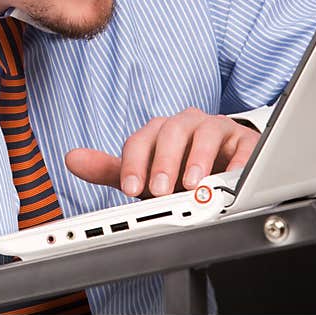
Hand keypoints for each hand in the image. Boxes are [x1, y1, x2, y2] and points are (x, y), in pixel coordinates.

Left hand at [64, 108, 260, 197]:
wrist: (223, 163)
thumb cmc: (180, 169)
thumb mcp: (145, 172)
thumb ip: (111, 169)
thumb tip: (71, 159)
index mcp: (158, 131)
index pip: (140, 141)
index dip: (133, 164)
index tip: (131, 189)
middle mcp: (185, 124)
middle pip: (170, 133)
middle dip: (163, 162)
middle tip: (159, 190)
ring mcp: (215, 129)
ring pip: (204, 133)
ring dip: (196, 159)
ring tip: (192, 184)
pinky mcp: (244, 140)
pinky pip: (242, 146)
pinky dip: (236, 162)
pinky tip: (230, 178)